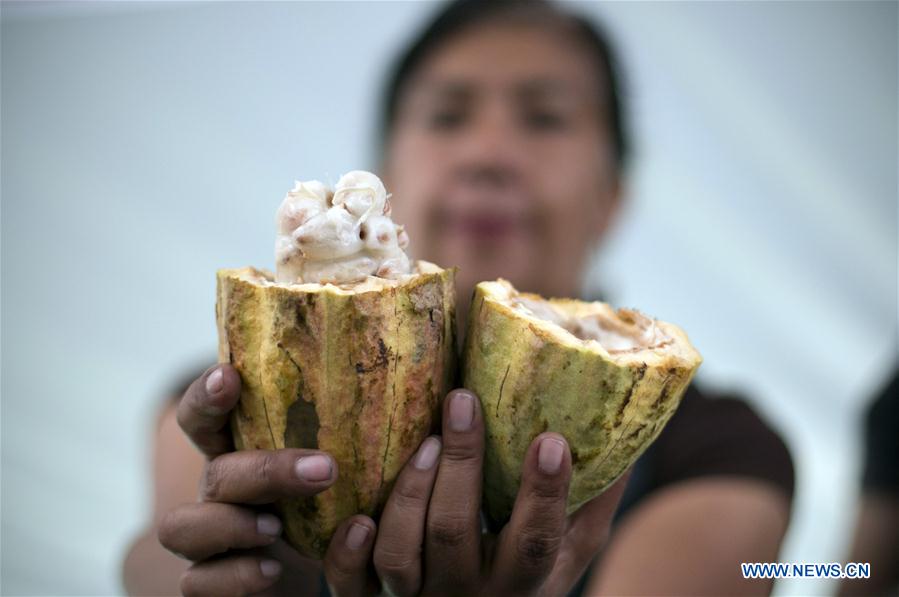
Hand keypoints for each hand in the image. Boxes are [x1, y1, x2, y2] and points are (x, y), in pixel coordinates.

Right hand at [157, 364, 377, 596]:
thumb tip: (423, 384)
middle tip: (325, 470)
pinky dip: (231, 576)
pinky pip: (197, 583)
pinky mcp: (210, 583)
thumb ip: (353, 425)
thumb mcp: (337, 457)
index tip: (230, 375)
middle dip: (265, 470)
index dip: (207, 396)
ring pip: (182, 527)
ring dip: (230, 525)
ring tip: (276, 527)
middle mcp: (218, 491)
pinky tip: (271, 569)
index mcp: (240, 450)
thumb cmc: (329, 496)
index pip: (204, 416)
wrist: (313, 562)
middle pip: (216, 473)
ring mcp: (207, 538)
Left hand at [349, 388, 629, 595]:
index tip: (551, 439)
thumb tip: (625, 437)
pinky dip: (347, 551)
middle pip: (456, 535)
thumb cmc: (524, 581)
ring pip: (400, 553)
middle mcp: (465, 595)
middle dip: (460, 466)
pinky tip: (357, 516)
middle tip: (462, 402)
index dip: (544, 494)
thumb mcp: (568, 555)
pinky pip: (348, 582)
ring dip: (409, 494)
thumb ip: (593, 504)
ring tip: (424, 442)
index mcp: (520, 582)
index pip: (535, 544)